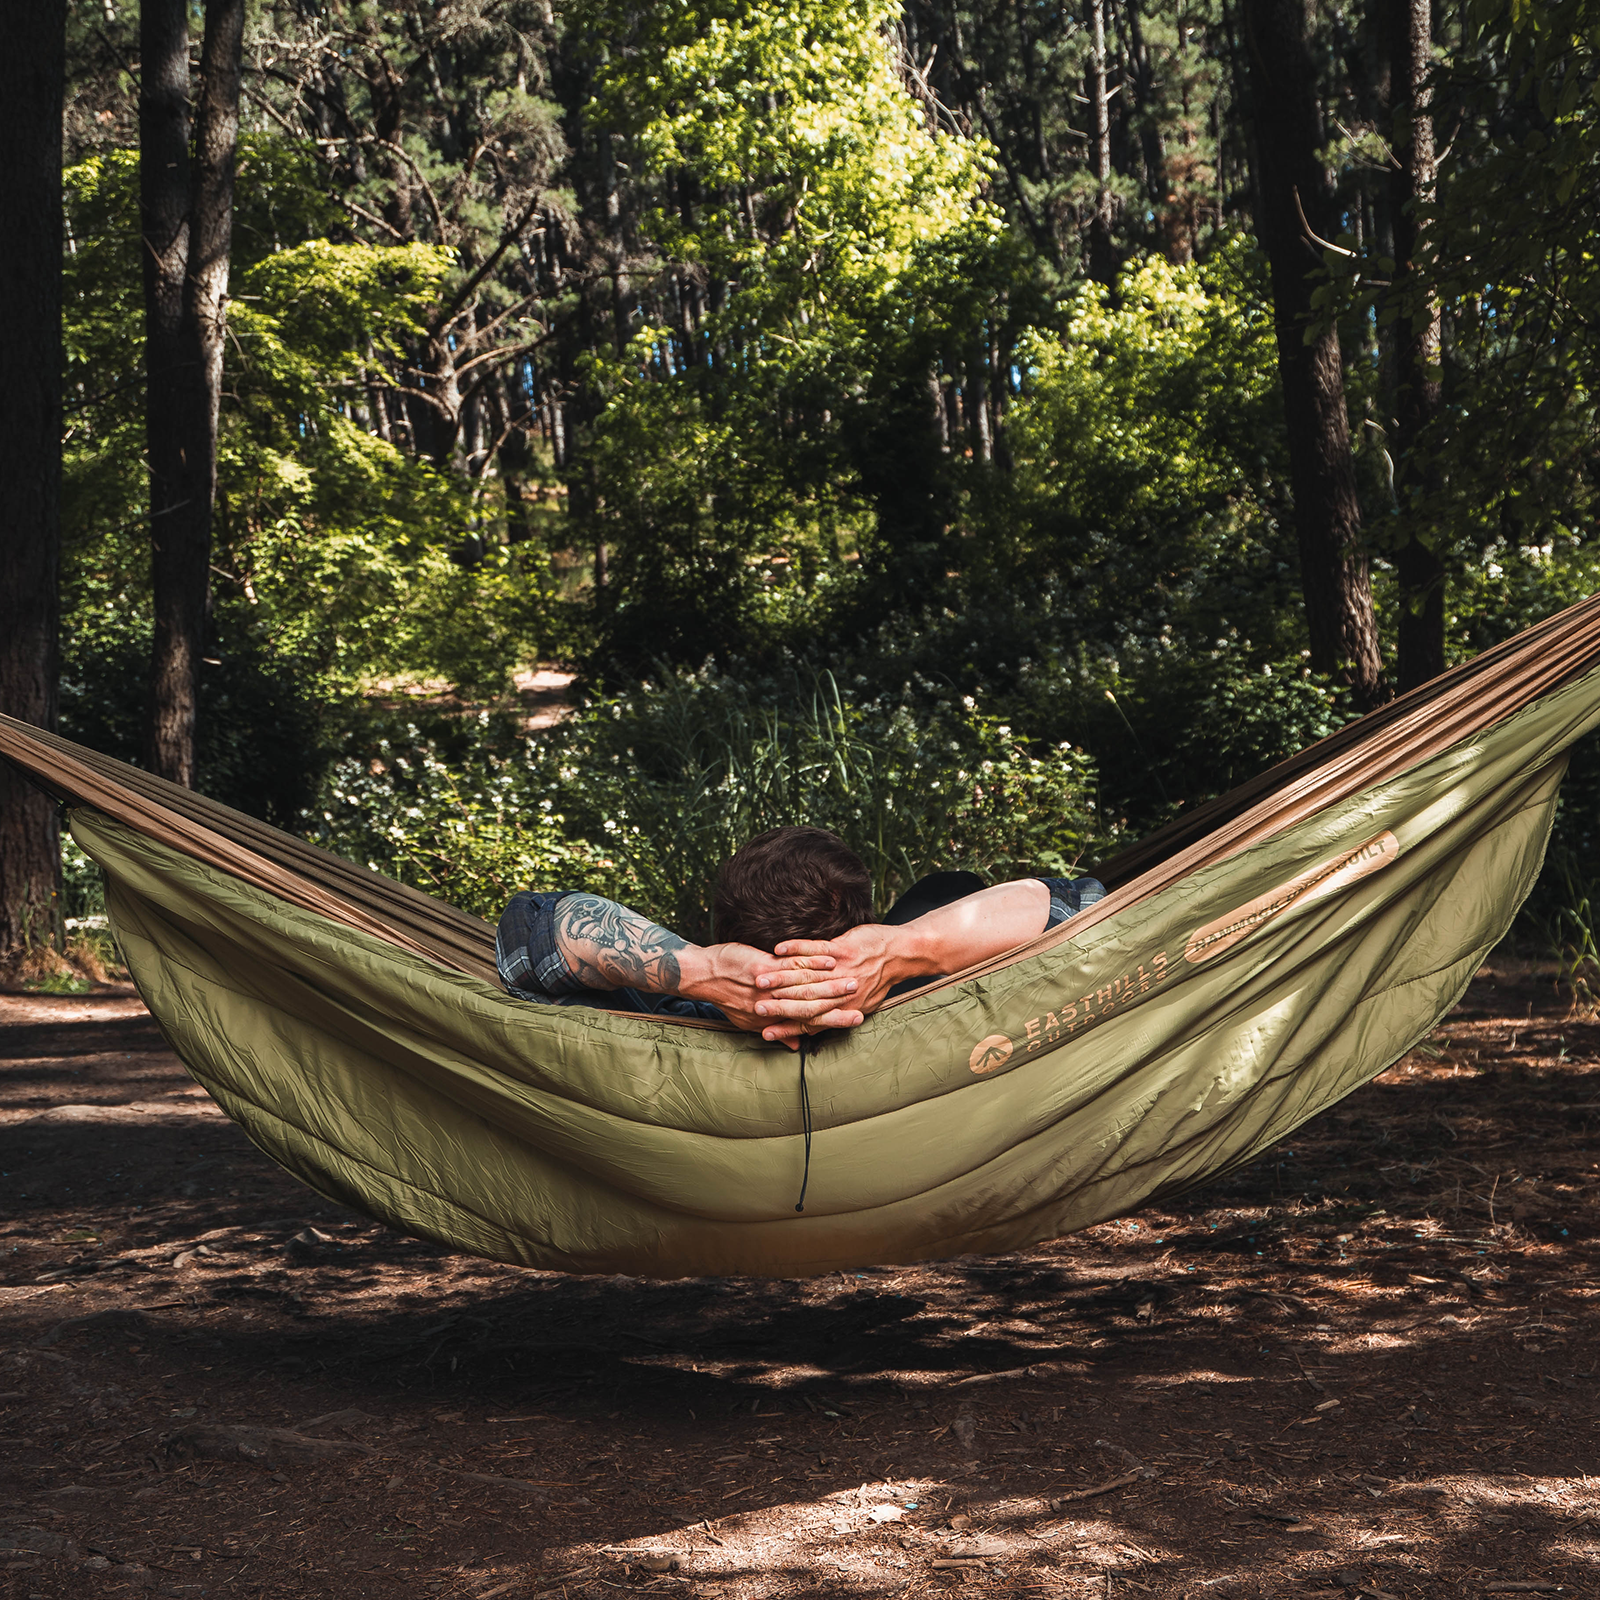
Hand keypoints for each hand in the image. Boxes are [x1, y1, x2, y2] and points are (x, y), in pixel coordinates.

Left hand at [678, 942, 862, 1048]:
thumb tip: (794, 1044)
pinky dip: (812, 963)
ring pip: (806, 988)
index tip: (856, 1020)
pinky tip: (831, 960)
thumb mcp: (747, 1020)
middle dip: (840, 1009)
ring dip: (832, 985)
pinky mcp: (762, 968)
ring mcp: (768, 987)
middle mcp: (773, 1007)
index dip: (833, 1023)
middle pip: (812, 1010)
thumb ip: (776, 1029)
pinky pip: (791, 966)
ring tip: (855, 982)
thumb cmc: (727, 996)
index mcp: (771, 1020)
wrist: (703, 976)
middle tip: (863, 1008)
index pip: (808, 1024)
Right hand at [754, 924, 910, 1043]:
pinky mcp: (842, 948)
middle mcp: (841, 992)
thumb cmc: (880, 979)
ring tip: (758, 980)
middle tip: (755, 1008)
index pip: (810, 1021)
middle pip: (803, 1001)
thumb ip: (838, 1017)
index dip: (787, 1028)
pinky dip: (796, 949)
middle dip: (777, 1005)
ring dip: (780, 978)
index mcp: (844, 1007)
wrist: (900, 954)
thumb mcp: (863, 1004)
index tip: (766, 1032)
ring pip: (805, 976)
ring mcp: (840, 969)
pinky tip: (778, 949)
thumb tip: (820, 1031)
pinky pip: (815, 948)